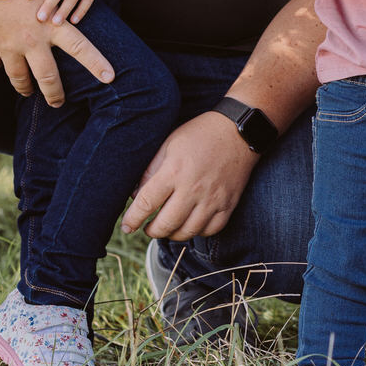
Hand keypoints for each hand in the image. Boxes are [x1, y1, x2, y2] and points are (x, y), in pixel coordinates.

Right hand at [0, 0, 112, 105]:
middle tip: (58, 103)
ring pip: (20, 79)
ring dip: (25, 88)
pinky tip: (1, 62)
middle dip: (55, 95)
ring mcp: (9, 47)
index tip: (109, 77)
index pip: (80, 48)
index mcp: (50, 24)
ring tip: (28, 91)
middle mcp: (31, 40)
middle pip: (49, 78)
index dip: (96, 64)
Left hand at [122, 111, 258, 240]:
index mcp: (174, 171)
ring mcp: (213, 199)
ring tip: (167, 227)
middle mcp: (193, 189)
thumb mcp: (168, 144)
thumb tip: (136, 196)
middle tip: (147, 228)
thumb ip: (150, 170)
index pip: (146, 203)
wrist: (238, 132)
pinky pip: (210, 231)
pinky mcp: (228, 205)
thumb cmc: (200, 135)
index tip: (126, 226)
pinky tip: (190, 223)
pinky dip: (197, 232)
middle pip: (166, 224)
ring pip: (187, 232)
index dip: (132, 219)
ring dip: (172, 234)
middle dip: (151, 231)